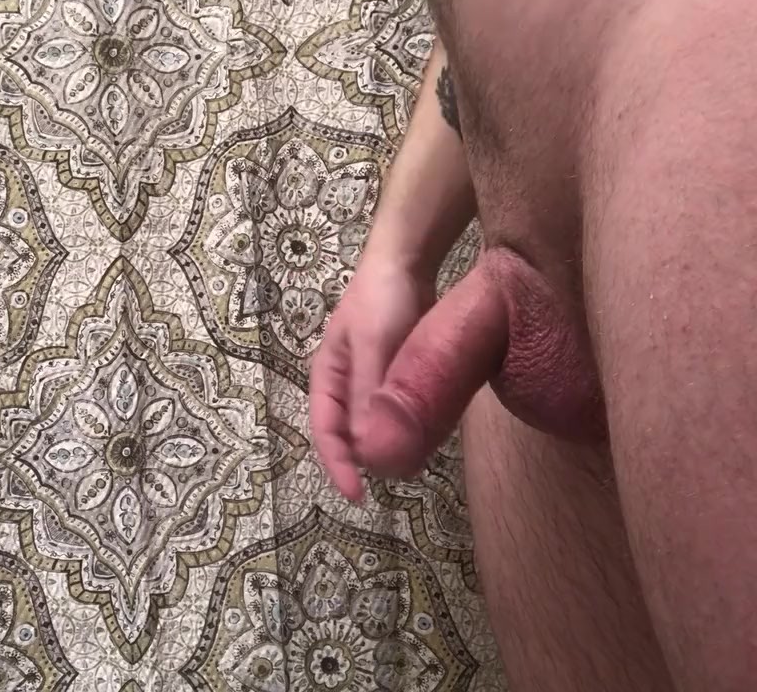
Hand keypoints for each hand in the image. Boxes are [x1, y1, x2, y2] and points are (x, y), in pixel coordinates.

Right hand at [309, 257, 434, 499]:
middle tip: (396, 478)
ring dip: (391, 446)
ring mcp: (372, 380)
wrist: (407, 260)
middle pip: (349, 435)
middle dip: (367, 460)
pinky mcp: (399, 376)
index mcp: (327, 377)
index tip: (358, 495)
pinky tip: (431, 437)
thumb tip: (366, 448)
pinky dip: (411, 428)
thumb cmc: (381, 299)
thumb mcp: (373, 345)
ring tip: (415, 463)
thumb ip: (369, 392)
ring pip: (376, 426)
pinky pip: (400, 412)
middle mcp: (346, 384)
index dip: (338, 466)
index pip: (325, 432)